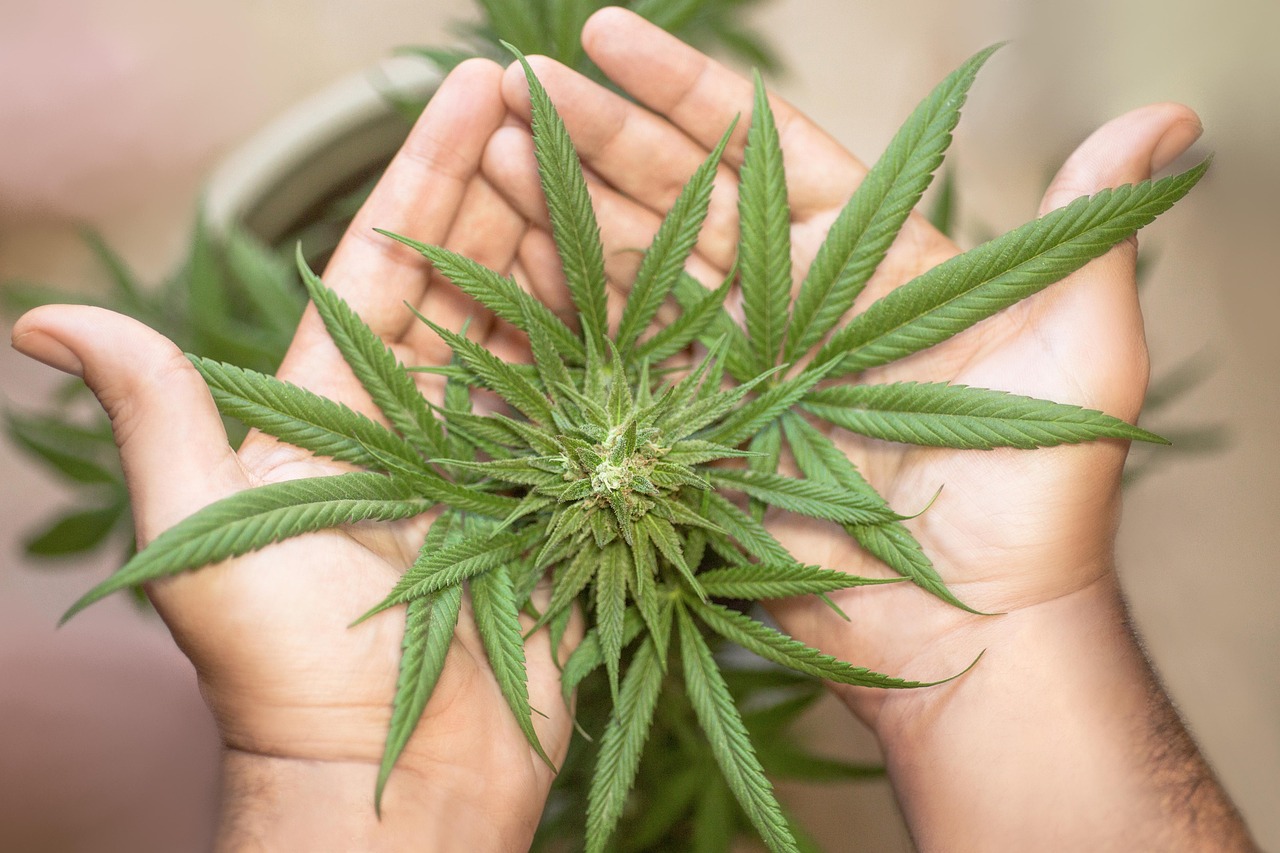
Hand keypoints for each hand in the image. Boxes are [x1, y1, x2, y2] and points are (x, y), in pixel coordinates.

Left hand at [13, 59, 578, 850]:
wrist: (387, 785)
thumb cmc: (287, 670)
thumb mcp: (207, 533)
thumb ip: (158, 416)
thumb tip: (43, 319)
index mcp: (346, 406)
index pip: (396, 262)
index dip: (433, 171)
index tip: (478, 85)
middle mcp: (427, 423)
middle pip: (481, 283)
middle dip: (519, 192)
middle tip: (564, 109)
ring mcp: (500, 464)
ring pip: (546, 339)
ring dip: (579, 258)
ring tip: (620, 175)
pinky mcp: (560, 512)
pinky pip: (597, 421)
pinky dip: (626, 360)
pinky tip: (660, 296)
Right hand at [485, 8, 1250, 849]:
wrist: (975, 628)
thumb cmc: (1038, 492)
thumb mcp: (1078, 347)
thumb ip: (1089, 231)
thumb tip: (1167, 122)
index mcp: (863, 263)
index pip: (762, 150)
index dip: (686, 91)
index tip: (609, 36)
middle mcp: (784, 308)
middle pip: (676, 200)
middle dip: (597, 138)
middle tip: (516, 85)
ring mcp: (728, 373)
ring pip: (631, 274)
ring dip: (558, 212)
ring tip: (482, 149)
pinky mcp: (690, 439)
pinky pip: (616, 370)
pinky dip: (558, 321)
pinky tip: (496, 265)